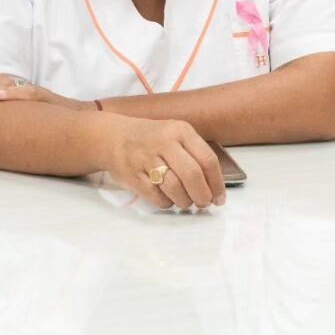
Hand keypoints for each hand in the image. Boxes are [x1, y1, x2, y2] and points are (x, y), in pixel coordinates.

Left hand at [0, 69, 90, 113]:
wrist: (80, 121)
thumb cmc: (47, 121)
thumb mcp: (19, 116)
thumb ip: (1, 116)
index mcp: (12, 87)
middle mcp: (20, 85)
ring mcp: (32, 91)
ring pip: (2, 85)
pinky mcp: (46, 98)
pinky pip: (28, 93)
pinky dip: (12, 94)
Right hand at [101, 117, 226, 211]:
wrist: (114, 137)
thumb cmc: (153, 139)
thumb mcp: (176, 135)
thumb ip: (195, 155)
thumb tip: (215, 188)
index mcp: (180, 131)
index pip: (207, 159)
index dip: (217, 183)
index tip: (219, 198)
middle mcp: (164, 142)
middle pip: (192, 174)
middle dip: (202, 195)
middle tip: (204, 203)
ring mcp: (147, 158)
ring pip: (174, 188)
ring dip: (185, 201)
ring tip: (186, 202)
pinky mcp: (133, 175)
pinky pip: (157, 196)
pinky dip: (167, 203)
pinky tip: (169, 199)